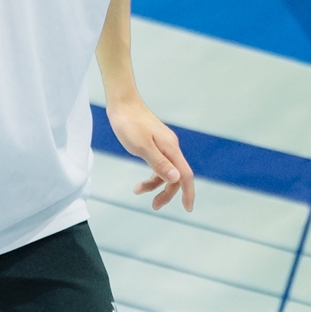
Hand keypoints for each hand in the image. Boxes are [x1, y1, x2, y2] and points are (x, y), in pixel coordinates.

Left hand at [104, 96, 193, 212]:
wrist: (122, 103)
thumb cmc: (129, 123)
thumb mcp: (142, 147)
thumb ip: (159, 163)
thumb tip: (176, 179)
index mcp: (171, 149)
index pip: (185, 175)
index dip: (188, 192)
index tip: (187, 208)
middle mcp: (171, 147)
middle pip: (176, 176)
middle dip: (167, 193)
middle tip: (155, 205)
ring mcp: (164, 145)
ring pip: (166, 171)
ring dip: (155, 184)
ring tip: (138, 190)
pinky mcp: (155, 143)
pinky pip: (158, 164)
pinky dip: (151, 174)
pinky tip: (140, 178)